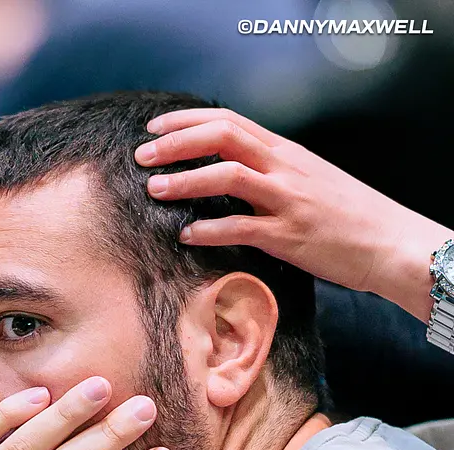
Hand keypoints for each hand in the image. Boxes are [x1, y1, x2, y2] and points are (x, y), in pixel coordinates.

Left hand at [136, 107, 453, 322]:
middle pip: (224, 137)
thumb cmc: (346, 215)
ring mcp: (288, 200)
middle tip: (143, 156)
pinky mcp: (290, 235)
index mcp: (286, 151)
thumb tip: (225, 168)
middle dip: (177, 143)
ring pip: (228, 176)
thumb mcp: (307, 178)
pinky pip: (241, 227)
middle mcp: (286, 168)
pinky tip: (186, 235)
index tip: (154, 128)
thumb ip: (269, 168)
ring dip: (186, 181)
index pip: (230, 121)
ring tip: (155, 190)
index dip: (187, 121)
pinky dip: (208, 230)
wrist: (391, 243)